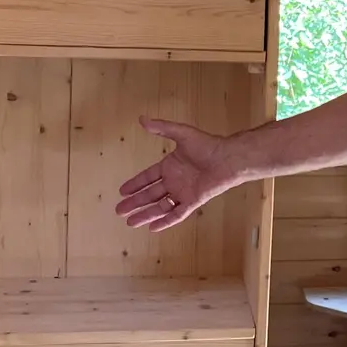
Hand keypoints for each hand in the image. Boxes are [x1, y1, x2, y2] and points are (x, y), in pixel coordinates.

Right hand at [115, 117, 239, 231]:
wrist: (228, 159)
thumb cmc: (208, 145)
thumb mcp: (182, 133)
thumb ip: (162, 128)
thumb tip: (142, 119)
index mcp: (170, 165)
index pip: (147, 177)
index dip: (135, 184)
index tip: (122, 191)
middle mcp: (174, 180)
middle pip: (150, 194)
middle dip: (135, 203)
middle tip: (119, 210)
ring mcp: (183, 192)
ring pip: (160, 206)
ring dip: (145, 214)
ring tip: (130, 222)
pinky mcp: (194, 201)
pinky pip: (177, 214)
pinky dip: (165, 221)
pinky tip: (153, 228)